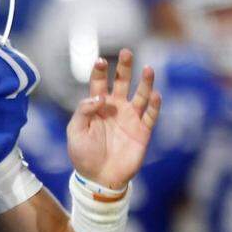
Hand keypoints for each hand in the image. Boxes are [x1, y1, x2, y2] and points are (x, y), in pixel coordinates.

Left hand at [66, 48, 160, 188]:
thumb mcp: (75, 132)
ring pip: (140, 95)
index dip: (100, 71)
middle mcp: (116, 108)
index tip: (100, 61)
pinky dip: (155, 105)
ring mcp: (130, 119)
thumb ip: (83, 111)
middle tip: (126, 52)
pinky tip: (156, 94)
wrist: (99, 179)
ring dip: (145, 82)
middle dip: (125, 67)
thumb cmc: (83, 155)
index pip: (99, 83)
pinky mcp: (142, 132)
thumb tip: (99, 97)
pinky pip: (151, 116)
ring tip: (148, 68)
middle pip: (122, 82)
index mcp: (97, 107)